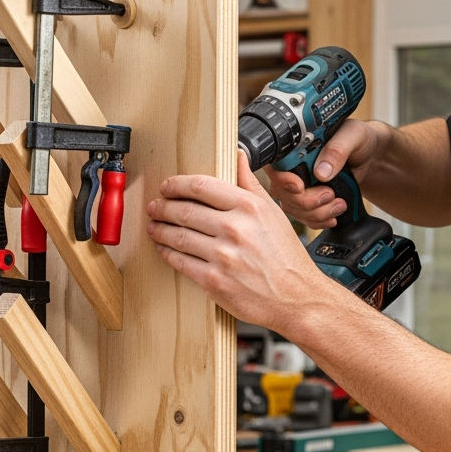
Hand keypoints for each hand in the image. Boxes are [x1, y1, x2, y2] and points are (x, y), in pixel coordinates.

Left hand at [146, 151, 321, 332]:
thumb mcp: (273, 213)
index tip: (167, 187)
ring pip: (178, 236)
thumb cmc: (285, 256)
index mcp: (249, 207)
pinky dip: (167, 252)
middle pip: (184, 210)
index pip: (201, 186)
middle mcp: (235, 229)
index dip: (177, 184)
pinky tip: (163, 248)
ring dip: (160, 229)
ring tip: (155, 226)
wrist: (296, 296)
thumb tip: (238, 156)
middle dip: (163, 207)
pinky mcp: (213, 281)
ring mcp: (222, 256)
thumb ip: (250, 184)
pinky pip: (180, 261)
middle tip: (155, 207)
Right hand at [264, 118, 381, 228]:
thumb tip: (320, 172)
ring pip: (292, 208)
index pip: (274, 167)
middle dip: (306, 201)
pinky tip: (332, 217)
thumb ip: (337, 149)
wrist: (370, 156)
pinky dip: (317, 221)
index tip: (300, 187)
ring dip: (316, 213)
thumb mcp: (353, 135)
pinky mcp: (306, 200)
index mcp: (295, 148)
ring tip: (339, 205)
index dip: (283, 181)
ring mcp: (297, 186)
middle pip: (282, 193)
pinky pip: (302, 217)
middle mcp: (291, 168)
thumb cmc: (359, 139)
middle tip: (329, 195)